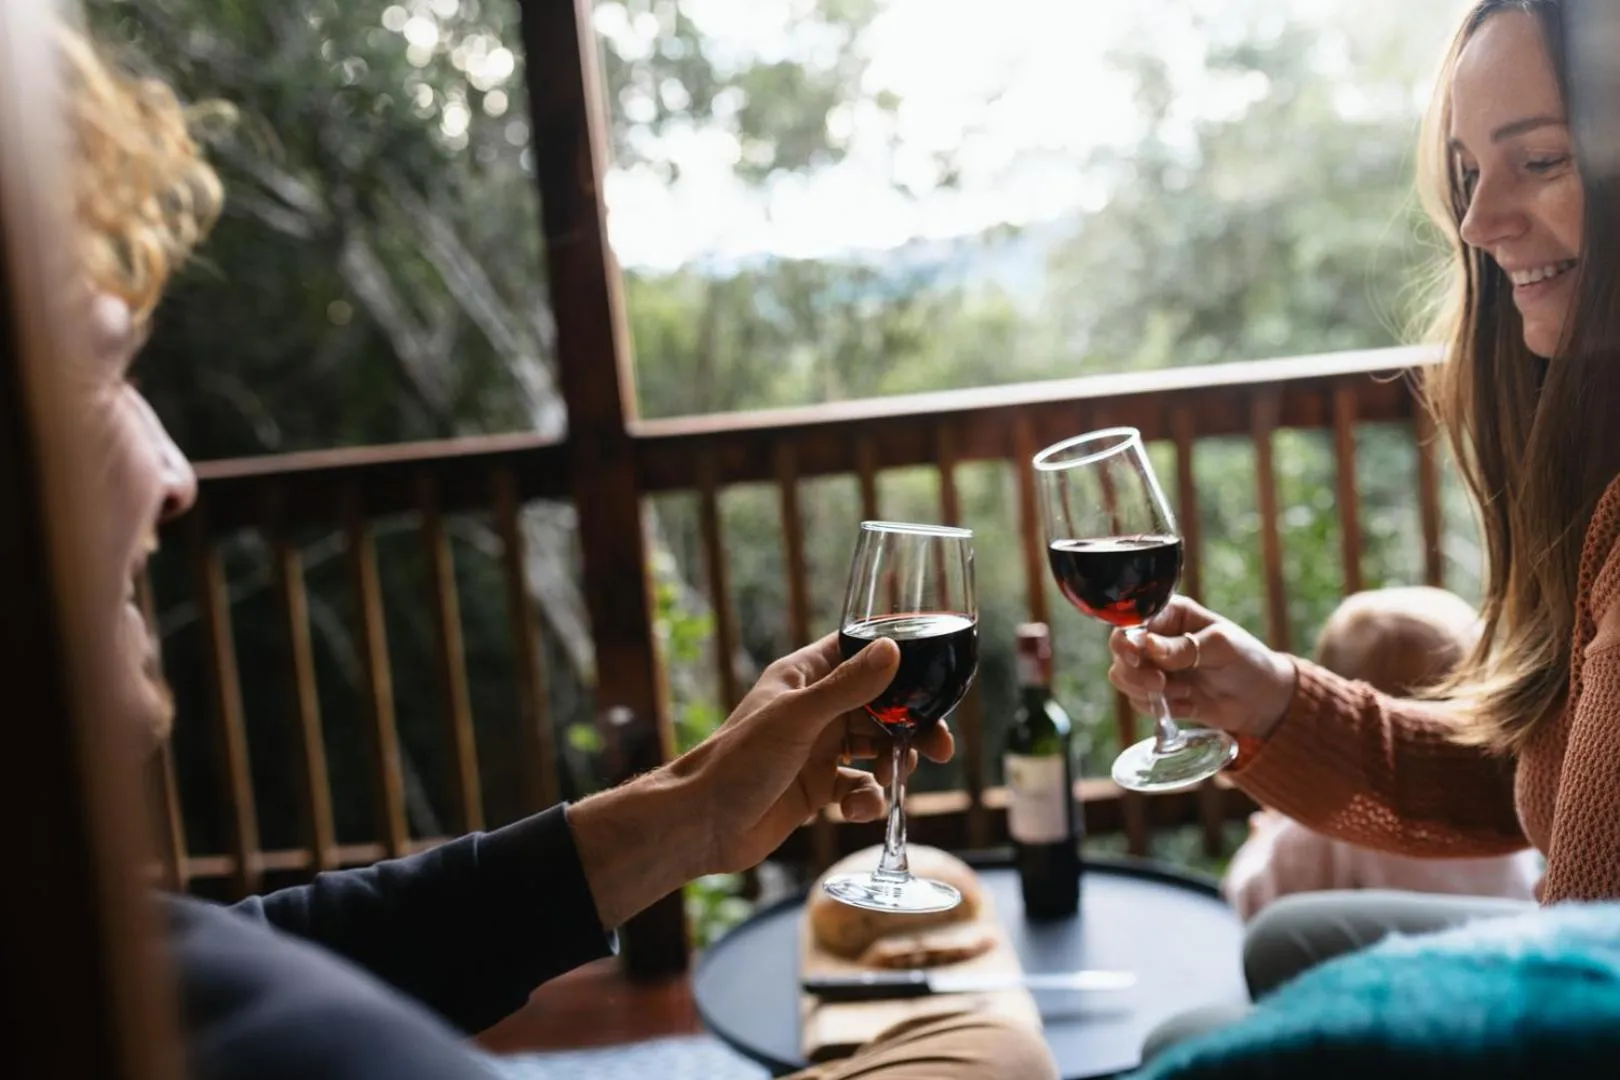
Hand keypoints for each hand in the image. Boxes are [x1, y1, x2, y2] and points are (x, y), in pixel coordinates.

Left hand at [567, 633, 954, 926]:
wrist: (701, 826)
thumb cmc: (738, 761)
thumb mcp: (799, 718)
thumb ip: (849, 687)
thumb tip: (894, 650)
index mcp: (804, 677)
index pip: (860, 653)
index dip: (898, 663)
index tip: (932, 681)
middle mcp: (814, 709)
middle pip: (881, 708)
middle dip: (911, 727)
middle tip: (941, 747)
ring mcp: (816, 751)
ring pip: (876, 749)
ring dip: (894, 765)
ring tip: (895, 778)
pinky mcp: (816, 791)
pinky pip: (859, 789)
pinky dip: (867, 800)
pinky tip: (856, 810)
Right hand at [1107, 595, 1296, 738]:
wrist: (1261, 699)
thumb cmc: (1245, 659)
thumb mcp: (1220, 646)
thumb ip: (1184, 646)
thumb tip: (1148, 644)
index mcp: (1169, 615)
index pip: (1131, 622)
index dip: (1126, 640)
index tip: (1135, 658)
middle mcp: (1155, 639)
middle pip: (1120, 652)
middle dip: (1136, 673)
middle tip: (1161, 684)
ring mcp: (1154, 667)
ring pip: (1123, 678)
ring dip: (1147, 692)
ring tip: (1185, 694)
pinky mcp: (1158, 694)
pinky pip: (1139, 702)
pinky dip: (1159, 709)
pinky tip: (1188, 706)